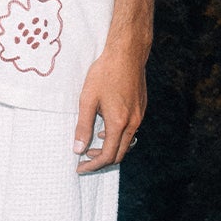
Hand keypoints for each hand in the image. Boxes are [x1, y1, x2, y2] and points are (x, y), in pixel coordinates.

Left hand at [73, 42, 146, 172]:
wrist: (127, 53)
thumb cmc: (105, 73)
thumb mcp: (87, 100)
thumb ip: (83, 126)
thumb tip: (78, 149)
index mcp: (119, 123)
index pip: (107, 155)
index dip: (93, 165)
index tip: (80, 167)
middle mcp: (133, 122)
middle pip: (119, 154)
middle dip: (101, 160)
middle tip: (84, 159)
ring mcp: (140, 115)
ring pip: (127, 142)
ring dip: (111, 148)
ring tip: (93, 144)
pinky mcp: (141, 108)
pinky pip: (131, 130)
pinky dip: (118, 136)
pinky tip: (106, 128)